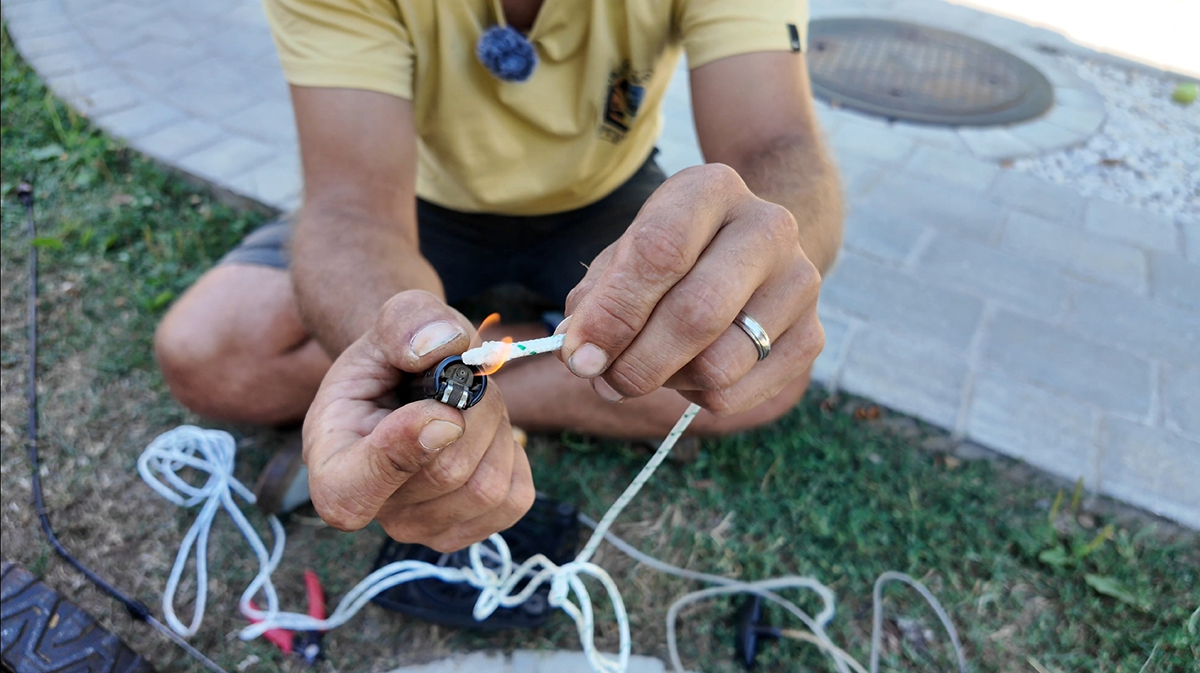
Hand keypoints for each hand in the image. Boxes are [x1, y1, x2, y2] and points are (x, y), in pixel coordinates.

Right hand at [302, 291, 534, 551]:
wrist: (414, 380)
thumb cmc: (398, 354)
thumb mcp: (393, 321)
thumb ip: (405, 323)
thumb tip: (436, 349)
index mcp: (331, 465)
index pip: (351, 494)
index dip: (401, 453)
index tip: (441, 409)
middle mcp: (376, 510)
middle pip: (447, 473)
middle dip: (474, 408)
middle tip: (466, 378)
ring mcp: (423, 528)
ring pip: (487, 486)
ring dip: (497, 428)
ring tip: (471, 405)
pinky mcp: (471, 531)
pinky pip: (515, 496)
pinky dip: (514, 453)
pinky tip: (487, 433)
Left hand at [560, 164, 824, 414]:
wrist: (753, 248)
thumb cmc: (674, 252)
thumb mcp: (627, 254)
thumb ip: (596, 300)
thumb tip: (581, 356)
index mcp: (713, 190)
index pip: (660, 252)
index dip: (614, 312)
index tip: (579, 356)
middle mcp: (768, 228)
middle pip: (697, 314)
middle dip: (637, 363)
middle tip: (603, 381)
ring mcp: (800, 283)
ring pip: (719, 365)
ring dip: (667, 382)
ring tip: (650, 367)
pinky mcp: (812, 336)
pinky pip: (738, 395)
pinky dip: (697, 397)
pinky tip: (688, 372)